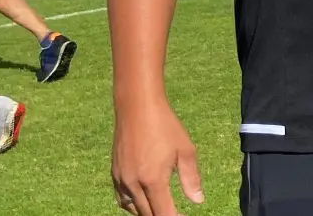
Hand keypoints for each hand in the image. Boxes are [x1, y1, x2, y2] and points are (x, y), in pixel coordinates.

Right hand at [111, 99, 203, 215]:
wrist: (137, 107)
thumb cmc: (165, 126)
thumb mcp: (185, 150)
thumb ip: (191, 178)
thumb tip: (198, 201)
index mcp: (152, 180)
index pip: (163, 213)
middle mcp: (133, 184)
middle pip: (147, 214)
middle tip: (177, 213)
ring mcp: (121, 179)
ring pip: (133, 209)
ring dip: (148, 212)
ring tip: (162, 208)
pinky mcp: (114, 174)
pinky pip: (122, 199)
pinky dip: (133, 206)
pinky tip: (142, 202)